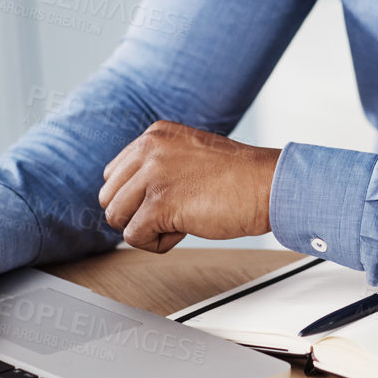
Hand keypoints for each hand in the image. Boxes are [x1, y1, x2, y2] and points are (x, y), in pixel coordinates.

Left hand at [98, 121, 279, 253]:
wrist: (268, 185)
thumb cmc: (238, 176)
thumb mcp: (189, 154)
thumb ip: (158, 165)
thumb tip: (128, 196)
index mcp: (155, 134)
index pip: (115, 173)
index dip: (138, 196)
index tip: (167, 199)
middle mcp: (150, 150)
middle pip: (109, 197)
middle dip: (136, 213)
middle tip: (172, 213)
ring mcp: (153, 175)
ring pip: (116, 218)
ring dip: (146, 228)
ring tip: (180, 220)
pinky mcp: (160, 204)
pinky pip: (134, 237)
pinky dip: (158, 243)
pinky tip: (185, 230)